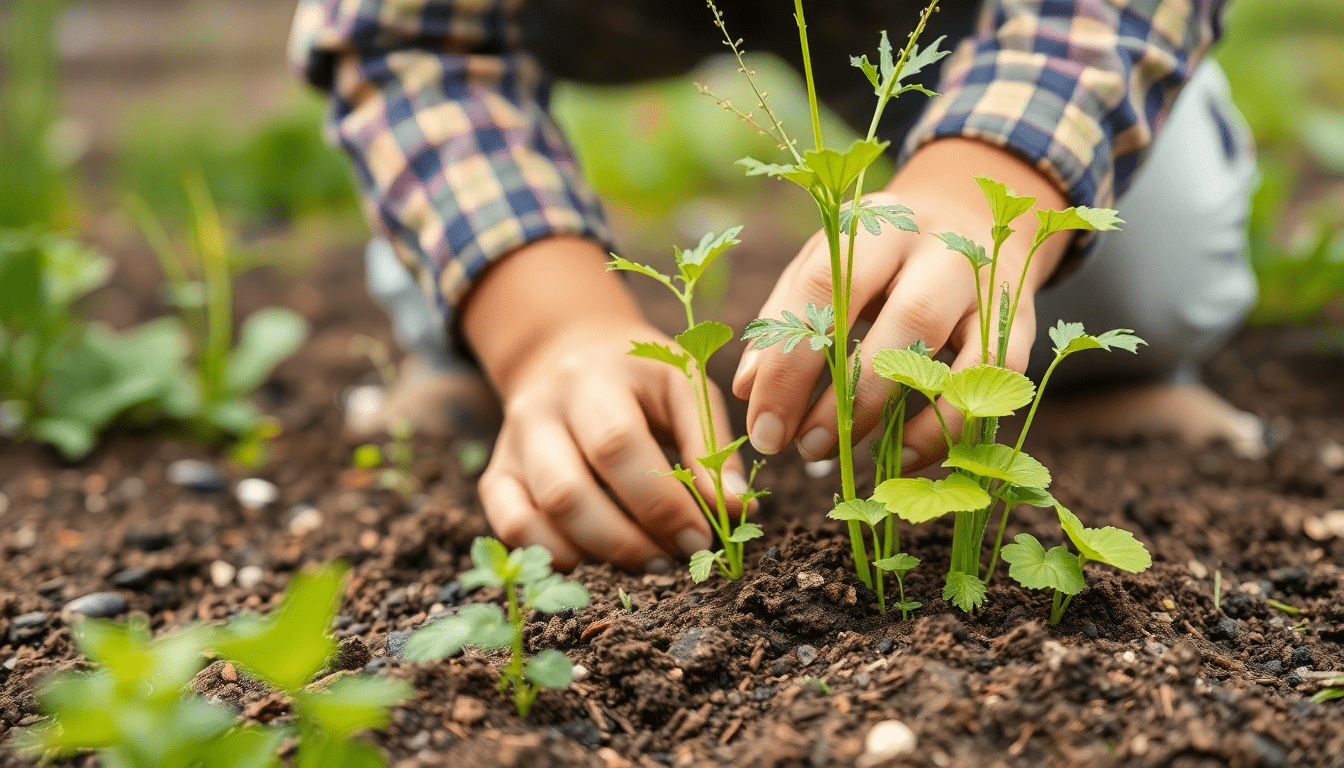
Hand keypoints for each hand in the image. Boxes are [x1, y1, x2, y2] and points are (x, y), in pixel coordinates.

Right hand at [462, 236, 744, 570]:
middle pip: (569, 489)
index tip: (699, 539)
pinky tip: (596, 562)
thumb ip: (712, 447)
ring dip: (597, 554)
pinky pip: (510, 526)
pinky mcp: (498, 473)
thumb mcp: (686, 387)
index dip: (659, 502)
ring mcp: (513, 442)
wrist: (573, 351)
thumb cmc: (643, 377)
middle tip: (672, 560)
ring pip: (538, 514)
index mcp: (595, 376)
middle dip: (627, 540)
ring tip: (645, 563)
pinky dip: (552, 555)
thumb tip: (737, 511)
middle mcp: (541, 407)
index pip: (618, 446)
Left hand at [732, 139, 1069, 470]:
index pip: (822, 292)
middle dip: (844, 399)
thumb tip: (745, 389)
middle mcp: (936, 247)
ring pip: (951, 356)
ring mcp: (985, 285)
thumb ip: (784, 319)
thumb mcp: (825, 267)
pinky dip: (946, 428)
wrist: (971, 215)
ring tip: (844, 455)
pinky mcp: (1018, 323)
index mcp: (871, 226)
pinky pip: (988, 387)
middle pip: (898, 322)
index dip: (787, 366)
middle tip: (804, 449)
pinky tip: (904, 457)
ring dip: (894, 417)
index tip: (762, 427)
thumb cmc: (877, 257)